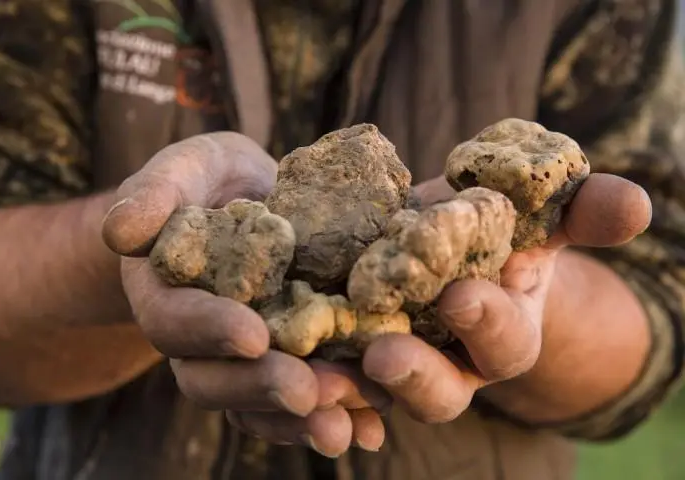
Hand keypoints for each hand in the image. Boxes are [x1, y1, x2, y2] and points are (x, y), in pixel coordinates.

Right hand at [101, 132, 323, 443]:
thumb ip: (155, 193)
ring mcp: (239, 359)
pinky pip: (300, 401)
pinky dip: (336, 416)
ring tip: (350, 425)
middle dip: (260, 387)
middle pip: (213, 381)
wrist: (248, 199)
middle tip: (307, 391)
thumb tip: (120, 231)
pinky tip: (373, 428)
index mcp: (164, 292)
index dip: (208, 329)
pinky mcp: (283, 362)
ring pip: (258, 404)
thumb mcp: (185, 169)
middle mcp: (196, 339)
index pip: (172, 320)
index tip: (252, 334)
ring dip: (302, 418)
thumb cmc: (211, 180)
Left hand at [227, 173, 649, 454]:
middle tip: (383, 354)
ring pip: (367, 396)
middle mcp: (443, 367)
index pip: (498, 345)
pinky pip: (316, 381)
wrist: (437, 245)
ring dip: (340, 393)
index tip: (460, 295)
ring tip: (309, 380)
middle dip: (413, 375)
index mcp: (494, 338)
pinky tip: (266, 364)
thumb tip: (635, 202)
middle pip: (433, 391)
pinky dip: (295, 383)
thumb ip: (573, 211)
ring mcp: (387, 367)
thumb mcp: (529, 216)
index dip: (484, 324)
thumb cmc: (492, 231)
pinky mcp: (337, 357)